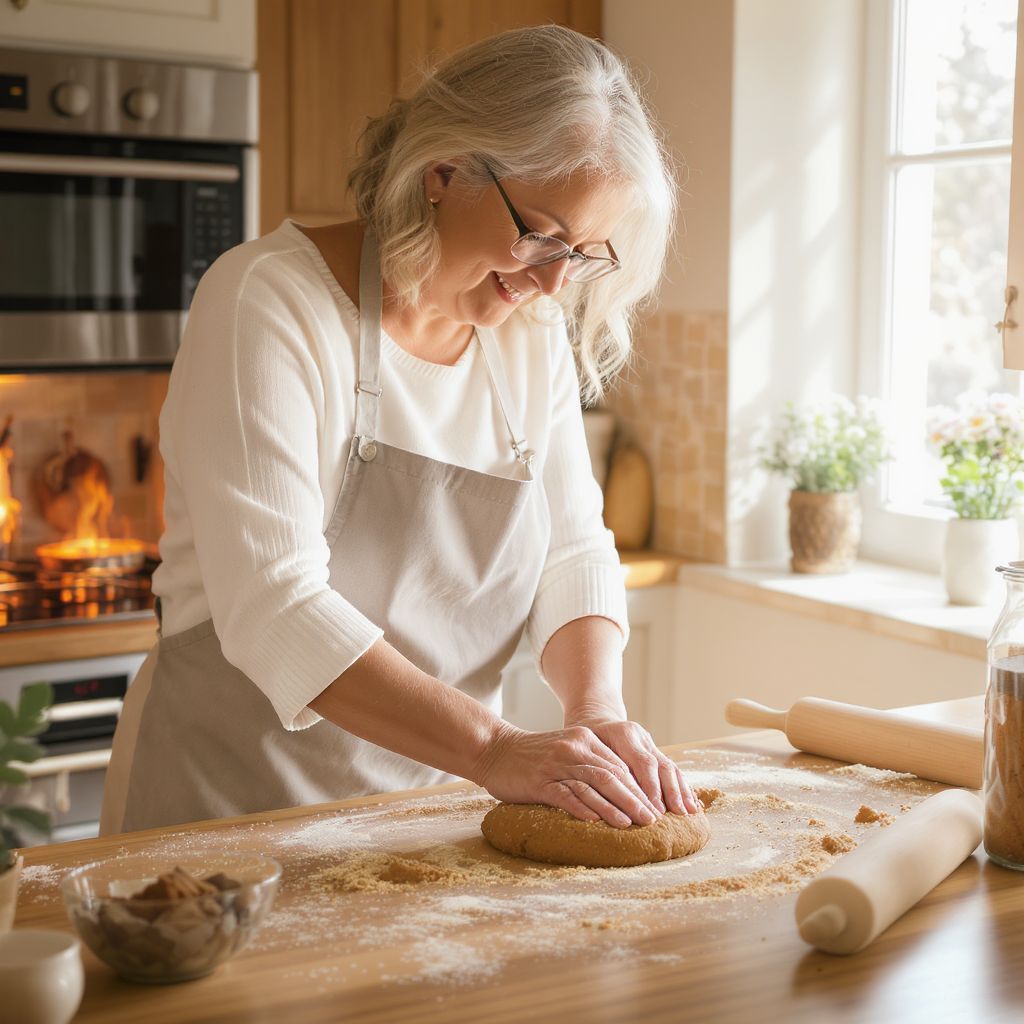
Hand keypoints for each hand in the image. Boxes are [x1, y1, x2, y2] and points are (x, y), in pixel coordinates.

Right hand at [473, 722, 665, 827]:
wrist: (495, 749)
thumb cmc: (534, 755)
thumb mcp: (567, 750)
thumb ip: (592, 763)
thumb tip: (624, 790)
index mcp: (585, 739)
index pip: (620, 765)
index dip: (640, 787)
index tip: (655, 807)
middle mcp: (574, 748)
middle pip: (612, 775)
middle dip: (635, 798)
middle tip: (652, 819)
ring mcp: (556, 764)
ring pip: (593, 784)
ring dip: (614, 806)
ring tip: (632, 823)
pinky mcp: (539, 781)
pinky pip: (565, 795)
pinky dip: (582, 808)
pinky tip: (594, 822)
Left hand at [564, 712, 699, 816]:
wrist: (594, 719)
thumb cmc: (584, 739)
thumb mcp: (584, 748)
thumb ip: (597, 768)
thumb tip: (605, 802)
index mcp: (624, 734)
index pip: (642, 762)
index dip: (650, 788)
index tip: (654, 811)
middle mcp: (641, 736)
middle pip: (660, 765)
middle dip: (669, 792)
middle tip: (674, 816)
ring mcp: (650, 743)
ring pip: (669, 767)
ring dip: (680, 791)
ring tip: (687, 813)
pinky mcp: (655, 751)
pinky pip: (672, 769)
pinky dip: (682, 788)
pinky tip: (690, 804)